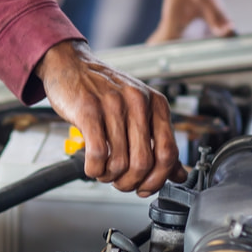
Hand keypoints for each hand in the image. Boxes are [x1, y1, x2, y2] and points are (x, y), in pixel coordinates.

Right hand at [35, 40, 186, 195]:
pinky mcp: (88, 110)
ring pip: (119, 162)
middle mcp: (138, 103)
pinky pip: (97, 153)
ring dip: (109, 176)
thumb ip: (160, 140)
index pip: (168, 153)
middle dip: (130, 182)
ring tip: (103, 172)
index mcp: (156, 104)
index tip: (145, 188)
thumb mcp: (140, 109)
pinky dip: (94, 169)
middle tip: (120, 182)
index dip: (157, 179)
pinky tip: (92, 166)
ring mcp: (113, 105)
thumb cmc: (104, 88)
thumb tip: (179, 174)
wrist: (71, 63)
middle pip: (144, 163)